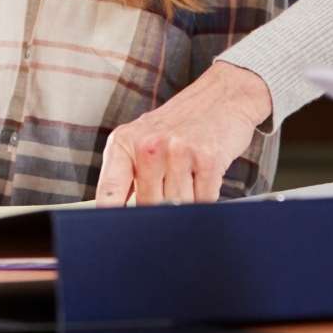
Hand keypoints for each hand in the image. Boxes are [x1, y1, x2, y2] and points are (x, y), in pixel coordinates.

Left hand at [94, 62, 271, 205]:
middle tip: (170, 194)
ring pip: (177, 208)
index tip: (114, 236)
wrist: (224, 95)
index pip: (108, 194)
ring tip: (190, 178)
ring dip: (186, 203)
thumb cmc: (182, 122)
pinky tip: (205, 177)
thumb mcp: (144, 138)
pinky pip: (203, 201)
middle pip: (147, 207)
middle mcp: (148, 145)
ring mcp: (178, 151)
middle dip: (159, 210)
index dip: (109, 221)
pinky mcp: (207, 158)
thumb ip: (129, 174)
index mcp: (124, 142)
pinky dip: (206, 197)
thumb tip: (119, 219)